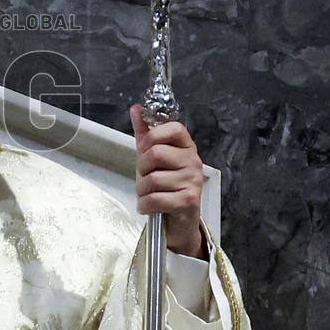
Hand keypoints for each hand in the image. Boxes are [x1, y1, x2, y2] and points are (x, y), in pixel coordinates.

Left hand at [129, 104, 207, 259]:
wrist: (178, 220)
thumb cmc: (165, 185)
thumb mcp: (152, 157)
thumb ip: (145, 133)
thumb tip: (136, 108)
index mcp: (186, 146)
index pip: (173, 128)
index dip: (153, 137)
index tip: (146, 150)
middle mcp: (193, 161)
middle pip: (156, 153)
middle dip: (142, 168)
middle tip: (146, 177)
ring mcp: (193, 181)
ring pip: (152, 179)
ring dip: (142, 190)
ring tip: (148, 194)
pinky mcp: (189, 201)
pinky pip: (155, 199)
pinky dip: (144, 205)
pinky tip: (148, 206)